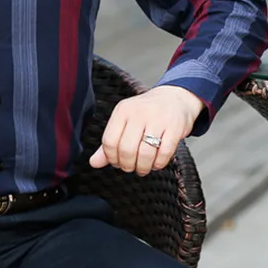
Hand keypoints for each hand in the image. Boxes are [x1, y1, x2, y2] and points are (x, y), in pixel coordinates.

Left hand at [89, 85, 204, 175]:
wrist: (174, 99)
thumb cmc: (146, 113)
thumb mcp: (125, 122)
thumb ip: (110, 142)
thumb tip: (93, 162)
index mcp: (122, 111)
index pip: (109, 141)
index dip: (111, 158)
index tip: (117, 162)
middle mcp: (138, 113)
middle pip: (126, 149)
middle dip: (127, 165)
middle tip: (131, 167)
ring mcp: (157, 120)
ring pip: (145, 154)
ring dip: (143, 167)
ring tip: (143, 168)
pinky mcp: (174, 128)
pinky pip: (164, 154)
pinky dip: (158, 164)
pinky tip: (156, 163)